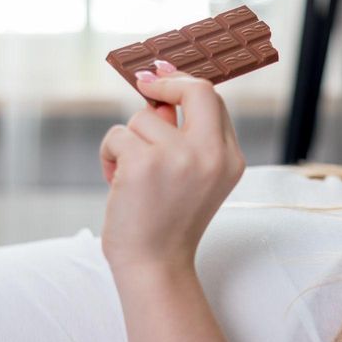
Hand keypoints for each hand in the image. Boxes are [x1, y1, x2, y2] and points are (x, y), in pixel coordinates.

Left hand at [98, 61, 244, 273]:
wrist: (154, 266)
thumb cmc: (167, 223)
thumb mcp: (193, 178)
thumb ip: (184, 137)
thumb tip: (157, 95)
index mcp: (231, 159)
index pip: (214, 102)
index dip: (186, 84)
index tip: (162, 75)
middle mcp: (212, 154)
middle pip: (196, 90)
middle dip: (165, 83)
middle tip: (145, 85)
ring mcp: (180, 157)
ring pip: (144, 117)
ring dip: (128, 142)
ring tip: (130, 175)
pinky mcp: (144, 163)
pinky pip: (118, 136)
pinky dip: (109, 156)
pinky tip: (116, 182)